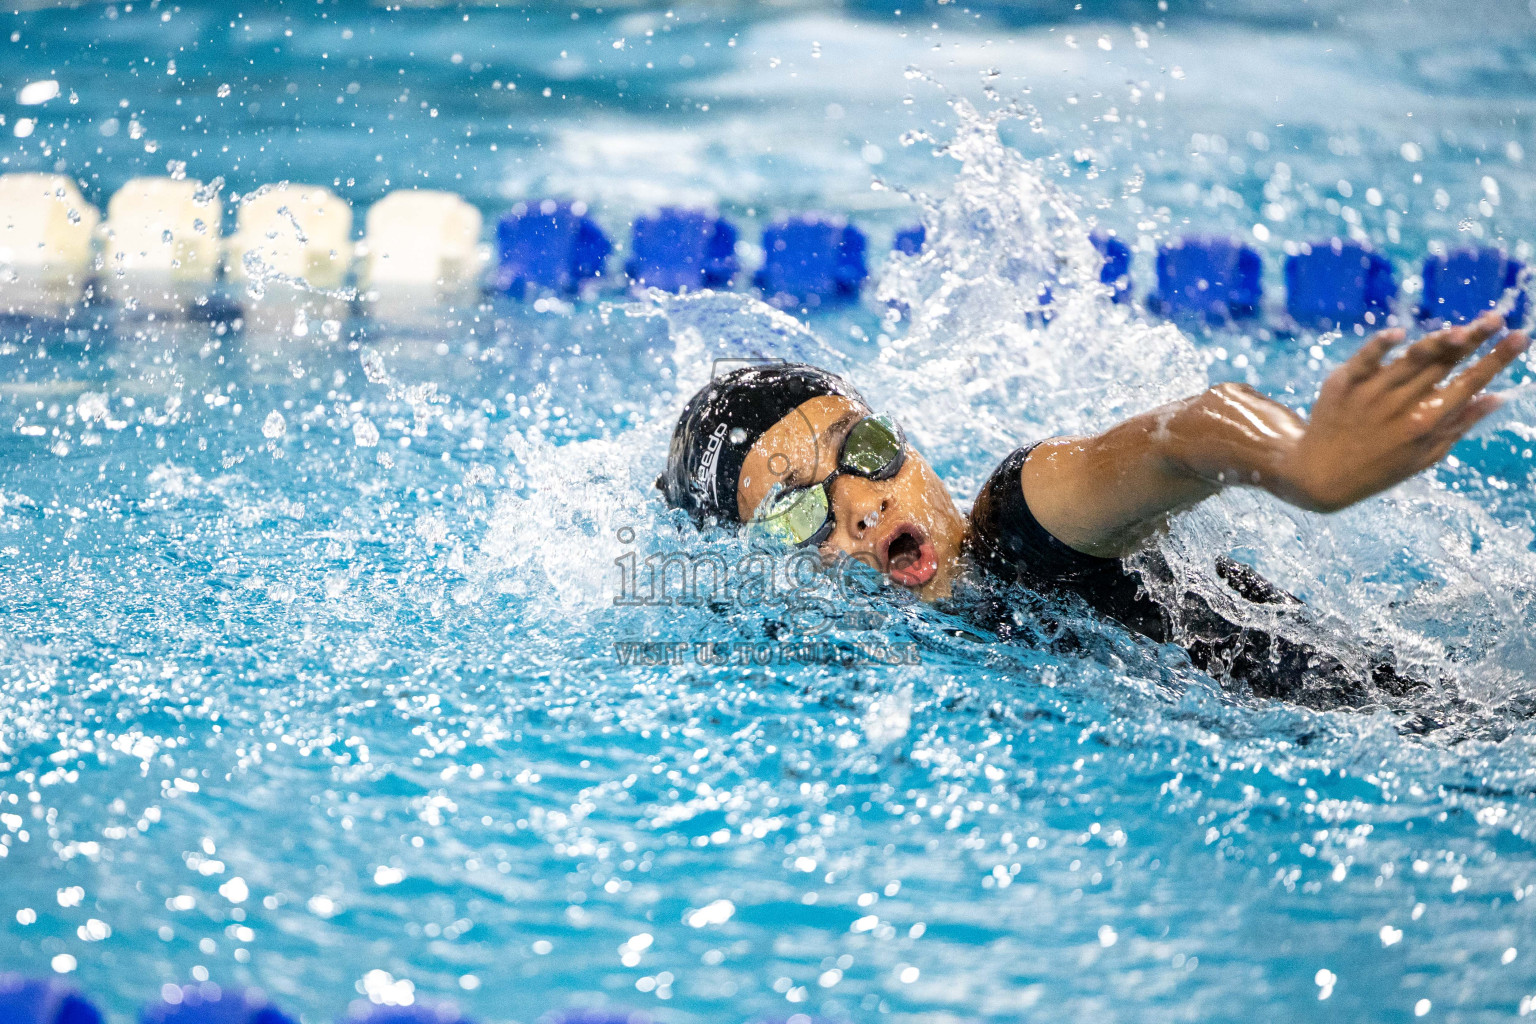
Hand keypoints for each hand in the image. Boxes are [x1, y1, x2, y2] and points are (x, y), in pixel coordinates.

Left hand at [1275, 312, 1528, 512]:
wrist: (1318, 475)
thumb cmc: (1378, 466)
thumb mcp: (1425, 455)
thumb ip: (1460, 424)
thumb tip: (1498, 397)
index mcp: (1426, 423)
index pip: (1469, 383)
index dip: (1496, 359)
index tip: (1521, 336)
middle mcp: (1402, 406)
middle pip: (1444, 364)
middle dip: (1475, 339)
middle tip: (1497, 317)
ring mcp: (1372, 393)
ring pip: (1411, 359)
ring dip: (1438, 340)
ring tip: (1463, 328)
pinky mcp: (1343, 383)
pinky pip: (1364, 360)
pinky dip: (1379, 346)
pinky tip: (1398, 334)